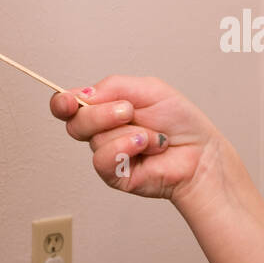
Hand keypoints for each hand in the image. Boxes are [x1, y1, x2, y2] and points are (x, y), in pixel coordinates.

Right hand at [49, 76, 223, 203]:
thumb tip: (82, 94)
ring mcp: (108, 154)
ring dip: (129, 132)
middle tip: (129, 111)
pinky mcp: (114, 175)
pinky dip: (126, 148)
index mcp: (106, 107)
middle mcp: (103, 131)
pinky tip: (146, 146)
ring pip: (94, 139)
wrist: (200, 151)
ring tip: (152, 136)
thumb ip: (112, 87)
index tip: (69, 101)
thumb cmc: (180, 122)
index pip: (69, 105)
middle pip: (75, 122)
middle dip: (102, 114)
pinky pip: (103, 159)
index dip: (62, 102)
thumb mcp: (148, 89)